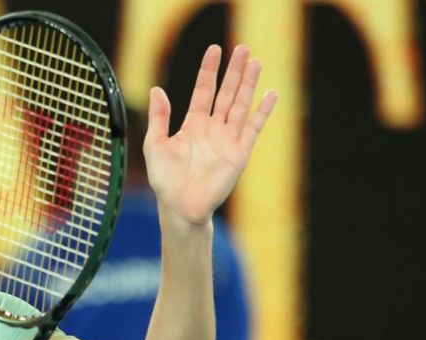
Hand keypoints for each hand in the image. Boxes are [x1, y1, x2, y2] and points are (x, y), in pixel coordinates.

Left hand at [144, 44, 276, 224]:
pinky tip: (271, 94)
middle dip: (235, 71)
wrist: (180, 206)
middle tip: (243, 47)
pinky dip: (262, 111)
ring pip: (240, 105)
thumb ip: (159, 118)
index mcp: (193, 124)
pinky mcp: (239, 153)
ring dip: (249, 84)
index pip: (204, 90)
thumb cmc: (165, 179)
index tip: (215, 49)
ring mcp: (227, 140)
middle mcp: (212, 129)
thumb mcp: (155, 144)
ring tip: (256, 62)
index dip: (209, 71)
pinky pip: (253, 128)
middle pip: (226, 93)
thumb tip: (156, 90)